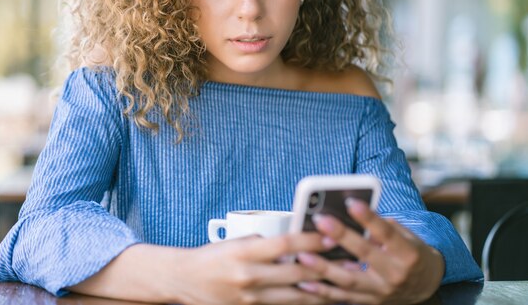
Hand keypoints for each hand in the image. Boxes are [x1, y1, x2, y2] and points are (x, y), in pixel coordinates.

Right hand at [173, 233, 351, 304]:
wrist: (184, 279)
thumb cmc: (211, 255)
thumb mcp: (235, 241)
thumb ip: (263, 242)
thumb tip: (294, 244)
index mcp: (244, 251)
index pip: (285, 244)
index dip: (311, 241)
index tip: (330, 236)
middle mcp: (248, 275)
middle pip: (296, 273)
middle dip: (325, 268)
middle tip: (350, 263)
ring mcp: (250, 297)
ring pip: (295, 296)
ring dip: (321, 290)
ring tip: (343, 284)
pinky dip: (303, 301)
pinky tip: (318, 296)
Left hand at [297, 199, 444, 304]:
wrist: (425, 286)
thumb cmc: (411, 253)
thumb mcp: (406, 236)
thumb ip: (382, 226)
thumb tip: (353, 211)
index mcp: (407, 254)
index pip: (387, 233)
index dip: (369, 218)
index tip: (351, 203)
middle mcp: (395, 275)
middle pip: (365, 255)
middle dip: (342, 237)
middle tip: (321, 220)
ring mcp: (381, 292)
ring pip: (349, 281)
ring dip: (324, 268)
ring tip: (303, 255)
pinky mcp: (369, 302)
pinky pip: (342, 299)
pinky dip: (321, 291)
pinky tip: (304, 282)